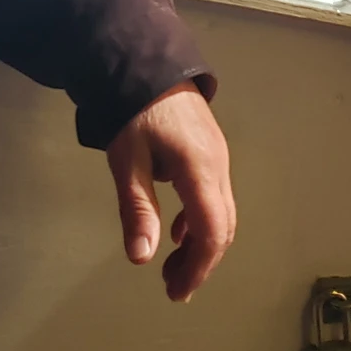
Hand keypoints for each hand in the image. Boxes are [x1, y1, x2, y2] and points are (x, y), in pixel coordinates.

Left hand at [105, 83, 235, 301]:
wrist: (147, 60)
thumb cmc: (133, 109)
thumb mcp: (127, 159)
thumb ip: (137, 208)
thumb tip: (142, 259)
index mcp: (200, 170)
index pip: (212, 232)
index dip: (197, 268)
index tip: (175, 291)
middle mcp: (219, 166)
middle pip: (223, 227)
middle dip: (201, 263)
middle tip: (172, 287)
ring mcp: (219, 156)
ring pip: (221, 212)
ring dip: (201, 244)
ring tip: (171, 266)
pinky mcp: (211, 149)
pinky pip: (214, 195)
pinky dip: (200, 220)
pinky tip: (177, 231)